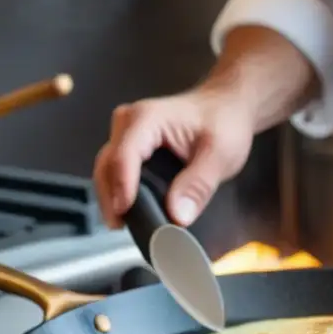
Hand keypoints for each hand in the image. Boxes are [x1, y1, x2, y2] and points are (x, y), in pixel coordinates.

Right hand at [93, 89, 253, 227]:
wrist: (225, 106)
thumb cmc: (224, 123)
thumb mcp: (220, 154)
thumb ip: (198, 184)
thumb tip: (178, 216)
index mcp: (147, 119)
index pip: (125, 155)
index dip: (123, 187)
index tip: (124, 215)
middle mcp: (128, 124)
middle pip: (107, 164)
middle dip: (111, 197)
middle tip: (121, 227)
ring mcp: (125, 134)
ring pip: (107, 169)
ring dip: (112, 197)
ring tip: (124, 225)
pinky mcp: (130, 147)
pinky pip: (116, 171)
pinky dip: (120, 192)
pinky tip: (130, 213)